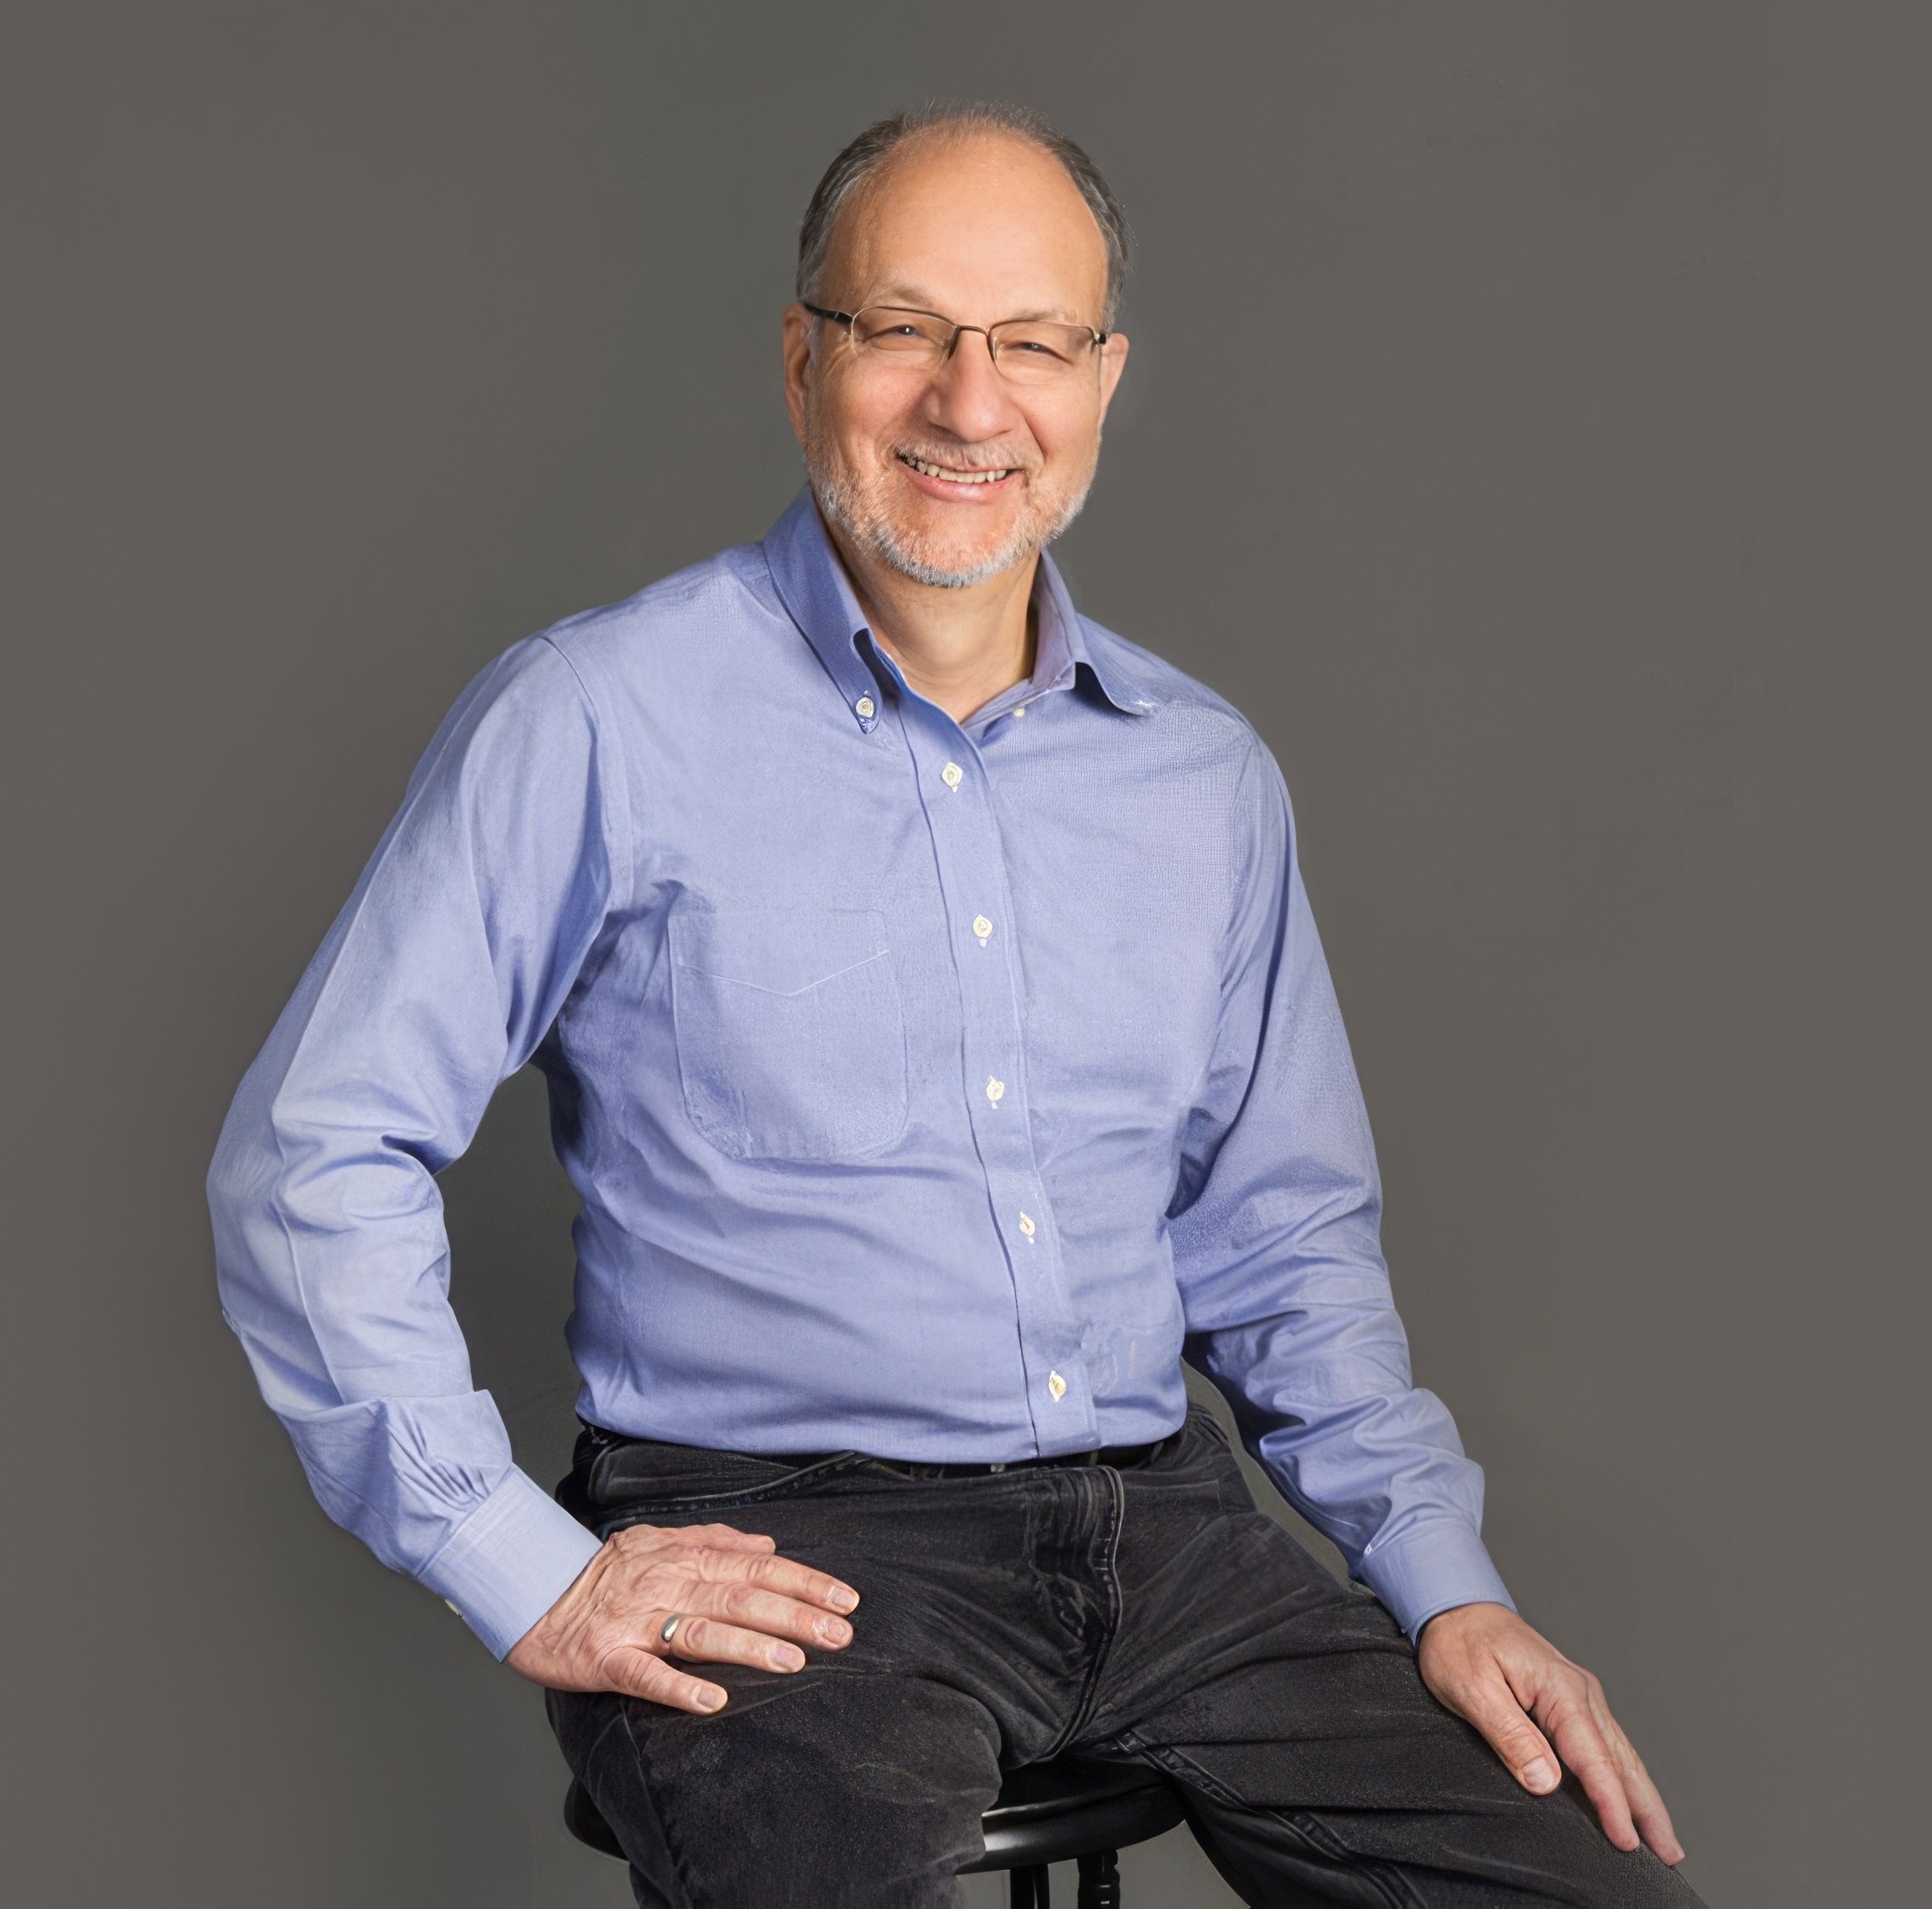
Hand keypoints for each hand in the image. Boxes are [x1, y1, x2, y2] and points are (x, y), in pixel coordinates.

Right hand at [506, 1521, 859, 1713]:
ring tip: (793, 1661)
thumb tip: (767, 1544)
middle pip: (741, 1597)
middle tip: (840, 1635)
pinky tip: (713, 1700)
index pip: (757, 1567)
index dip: (804, 1582)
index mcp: (685, 1557)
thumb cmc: (603, 1571)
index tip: (845, 1599)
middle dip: (795, 1615)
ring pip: (702, 1631)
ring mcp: (637, 1622)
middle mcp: (667, 1584)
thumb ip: (714, 1540)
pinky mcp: (607, 1657)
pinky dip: (680, 1686)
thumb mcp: (661, 1539)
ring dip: (750, 1646)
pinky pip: (647, 1674)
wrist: (534, 1590)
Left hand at [1416, 1601, 1683, 1864]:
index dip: (1612, 1805)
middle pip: (1621, 1760)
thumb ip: (1510, 1736)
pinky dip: (1624, 1774)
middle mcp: (1579, 1691)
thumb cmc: (1458, 1643)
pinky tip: (1630, 1795)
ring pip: (1620, 1753)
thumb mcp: (1472, 1689)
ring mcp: (1578, 1694)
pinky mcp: (1569, 1698)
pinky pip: (1605, 1743)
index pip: (1593, 1759)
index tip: (1627, 1843)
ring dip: (1642, 1796)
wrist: (1454, 1602)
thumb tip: (1545, 1782)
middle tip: (1669, 1854)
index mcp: (1560, 1690)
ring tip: (1662, 1838)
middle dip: (1648, 1810)